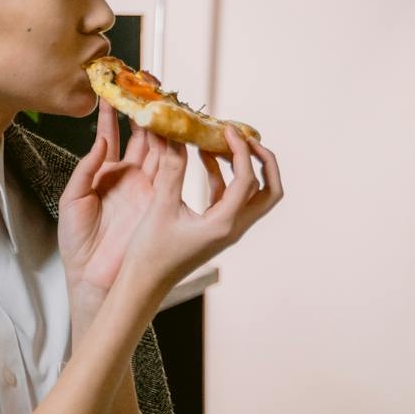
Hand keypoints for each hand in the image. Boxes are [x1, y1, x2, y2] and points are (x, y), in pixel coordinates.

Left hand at [59, 103, 155, 299]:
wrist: (92, 275)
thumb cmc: (77, 242)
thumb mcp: (72, 199)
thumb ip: (86, 168)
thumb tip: (100, 143)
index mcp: (106, 173)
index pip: (112, 134)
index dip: (114, 111)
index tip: (114, 86)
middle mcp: (130, 175)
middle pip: (141, 135)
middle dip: (146, 109)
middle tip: (150, 84)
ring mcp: (148, 186)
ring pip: (158, 146)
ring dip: (161, 123)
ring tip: (163, 99)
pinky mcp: (160, 198)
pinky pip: (168, 168)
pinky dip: (172, 148)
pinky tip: (173, 130)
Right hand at [118, 122, 282, 297]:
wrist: (143, 284)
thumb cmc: (150, 253)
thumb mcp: (160, 208)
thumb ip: (171, 171)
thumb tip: (176, 136)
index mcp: (225, 224)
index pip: (248, 180)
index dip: (241, 150)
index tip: (227, 128)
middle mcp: (234, 227)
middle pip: (270, 191)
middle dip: (263, 161)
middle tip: (245, 138)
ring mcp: (227, 228)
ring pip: (253, 194)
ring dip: (243, 166)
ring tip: (222, 141)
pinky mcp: (216, 227)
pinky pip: (229, 197)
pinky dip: (223, 176)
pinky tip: (204, 157)